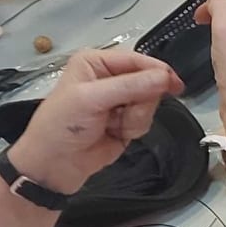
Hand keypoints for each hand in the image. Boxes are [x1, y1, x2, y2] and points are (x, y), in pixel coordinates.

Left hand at [5, 48, 183, 193]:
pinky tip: (114, 133)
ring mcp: (119, 101)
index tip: (172, 84)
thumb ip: (129, 87)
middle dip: (140, 100)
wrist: (53, 166)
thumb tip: (163, 77)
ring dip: (135, 118)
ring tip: (112, 125)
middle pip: (149, 81)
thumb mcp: (90, 100)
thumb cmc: (59, 127)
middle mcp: (109, 78)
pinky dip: (134, 128)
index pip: (136, 59)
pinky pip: (146, 120)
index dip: (156, 71)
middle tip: (122, 111)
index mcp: (96, 63)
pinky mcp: (126, 121)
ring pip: (150, 103)